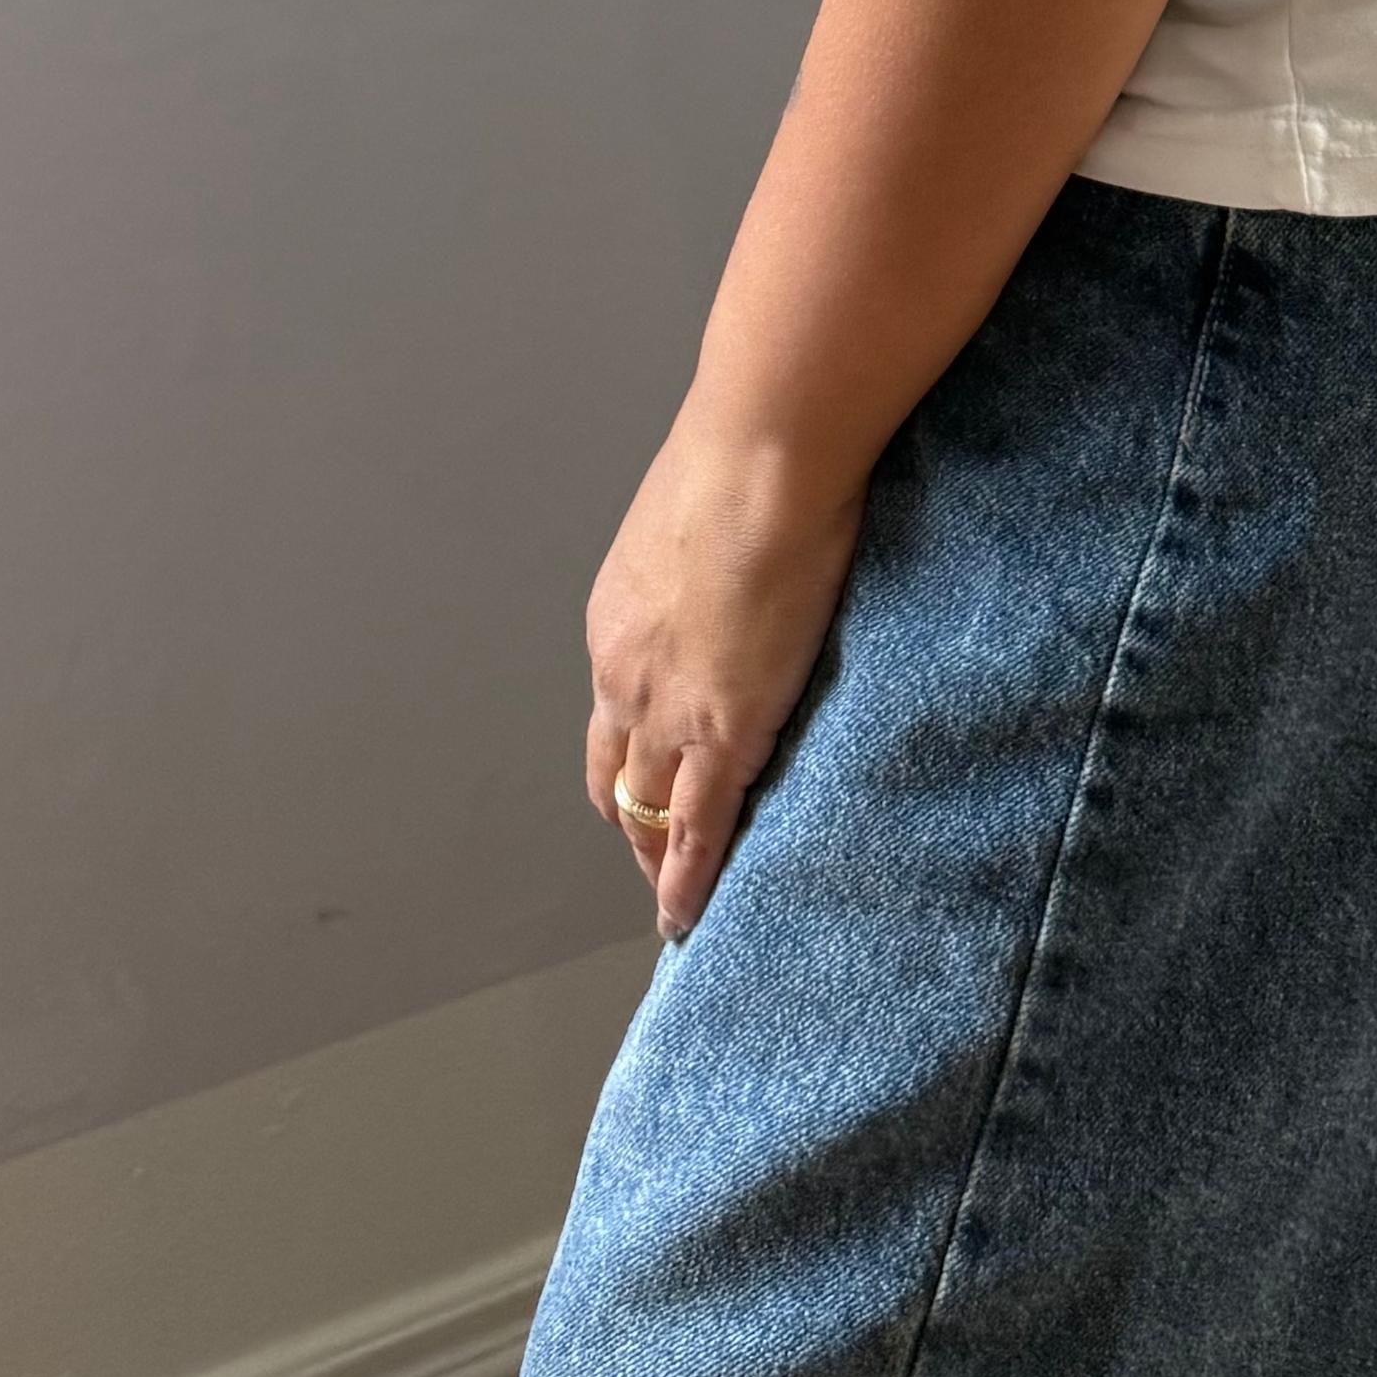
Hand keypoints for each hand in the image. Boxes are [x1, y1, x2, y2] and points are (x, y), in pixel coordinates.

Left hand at [583, 405, 865, 941]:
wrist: (760, 460)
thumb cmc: (745, 459)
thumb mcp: (702, 516)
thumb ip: (709, 556)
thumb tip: (737, 552)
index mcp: (617, 619)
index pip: (615, 710)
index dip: (630, 750)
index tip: (644, 776)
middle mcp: (621, 674)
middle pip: (615, 770)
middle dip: (630, 814)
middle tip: (650, 851)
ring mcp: (665, 712)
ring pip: (648, 809)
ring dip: (655, 856)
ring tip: (672, 895)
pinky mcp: (719, 737)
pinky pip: (695, 831)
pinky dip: (686, 882)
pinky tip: (685, 916)